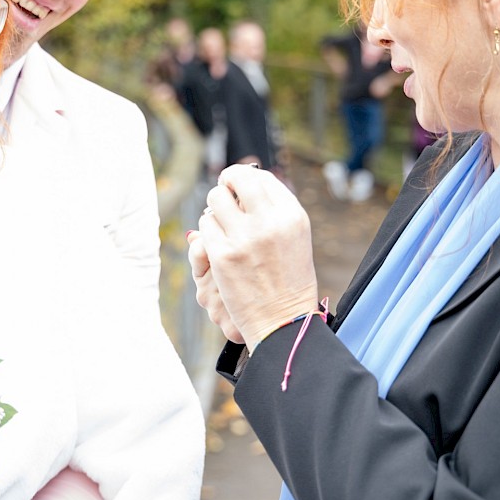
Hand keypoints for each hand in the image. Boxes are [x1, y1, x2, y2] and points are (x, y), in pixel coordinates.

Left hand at [198, 165, 318, 348]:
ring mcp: (244, 238)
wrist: (283, 322)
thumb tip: (245, 179)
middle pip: (237, 178)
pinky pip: (205, 225)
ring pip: (215, 199)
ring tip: (224, 223)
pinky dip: (208, 231)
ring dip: (215, 208)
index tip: (238, 185)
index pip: (261, 177)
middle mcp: (270, 222)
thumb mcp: (294, 237)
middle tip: (224, 191)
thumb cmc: (289, 279)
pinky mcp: (222, 255)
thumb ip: (273, 208)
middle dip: (226, 182)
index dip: (245, 177)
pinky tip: (218, 243)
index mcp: (292, 215)